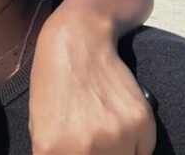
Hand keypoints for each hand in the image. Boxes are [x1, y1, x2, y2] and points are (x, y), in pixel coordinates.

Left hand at [29, 12, 155, 154]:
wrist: (77, 41)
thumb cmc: (53, 82)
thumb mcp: (39, 126)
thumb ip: (58, 154)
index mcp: (52, 151)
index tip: (84, 151)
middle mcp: (85, 149)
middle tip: (97, 142)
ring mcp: (115, 136)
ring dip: (121, 152)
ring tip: (107, 130)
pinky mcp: (141, 122)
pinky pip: (145, 149)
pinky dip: (137, 142)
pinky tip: (121, 119)